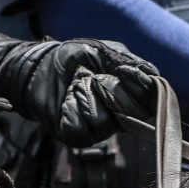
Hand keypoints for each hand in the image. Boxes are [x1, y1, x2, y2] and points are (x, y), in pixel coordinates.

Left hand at [18, 40, 159, 146]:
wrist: (35, 67)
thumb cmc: (70, 58)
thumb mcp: (101, 51)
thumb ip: (127, 62)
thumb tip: (152, 76)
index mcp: (129, 96)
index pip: (151, 102)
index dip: (141, 88)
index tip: (124, 71)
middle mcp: (118, 116)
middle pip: (133, 115)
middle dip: (112, 91)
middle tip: (94, 77)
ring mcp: (98, 129)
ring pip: (105, 123)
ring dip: (88, 97)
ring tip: (76, 86)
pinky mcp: (76, 136)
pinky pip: (82, 127)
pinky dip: (72, 108)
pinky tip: (66, 99)